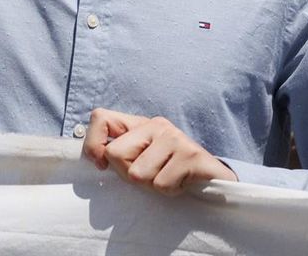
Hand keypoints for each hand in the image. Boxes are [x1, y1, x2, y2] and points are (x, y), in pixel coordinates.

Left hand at [82, 108, 235, 195]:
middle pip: (115, 154)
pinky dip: (169, 191)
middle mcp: (156, 125)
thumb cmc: (170, 171)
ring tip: (168, 179)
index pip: (100, 118)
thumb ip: (118, 154)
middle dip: (128, 175)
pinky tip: (181, 183)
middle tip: (150, 177)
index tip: (103, 165)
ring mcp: (175, 137)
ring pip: (138, 174)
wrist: (214, 179)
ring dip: (152, 186)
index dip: (93, 144)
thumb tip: (97, 159)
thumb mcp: (140, 160)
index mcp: (139, 124)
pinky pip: (161, 184)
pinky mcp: (191, 155)